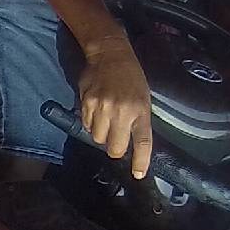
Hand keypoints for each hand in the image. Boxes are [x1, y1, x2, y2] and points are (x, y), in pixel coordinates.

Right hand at [78, 38, 153, 177]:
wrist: (110, 54)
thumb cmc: (131, 77)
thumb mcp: (143, 97)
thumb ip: (137, 120)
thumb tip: (130, 143)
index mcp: (141, 110)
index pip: (142, 142)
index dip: (140, 161)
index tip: (139, 174)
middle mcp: (122, 112)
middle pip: (115, 148)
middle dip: (114, 148)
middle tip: (115, 139)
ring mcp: (103, 108)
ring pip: (97, 138)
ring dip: (100, 134)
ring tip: (104, 120)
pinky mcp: (86, 104)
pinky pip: (86, 125)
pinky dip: (90, 122)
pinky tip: (95, 109)